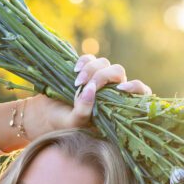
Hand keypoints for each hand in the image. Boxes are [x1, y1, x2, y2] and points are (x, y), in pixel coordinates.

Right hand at [24, 54, 152, 138]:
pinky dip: (84, 61)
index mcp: (116, 108)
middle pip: (118, 73)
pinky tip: (74, 70)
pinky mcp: (86, 70)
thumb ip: (83, 111)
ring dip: (91, 70)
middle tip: (83, 86)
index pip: (139, 94)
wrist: (44, 116)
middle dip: (103, 77)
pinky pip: (91, 58)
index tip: (121, 89)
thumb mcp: (74, 123)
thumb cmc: (63, 125)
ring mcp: (99, 80)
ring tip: (76, 82)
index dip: (136, 88)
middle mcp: (111, 93)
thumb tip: (90, 90)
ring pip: (105, 64)